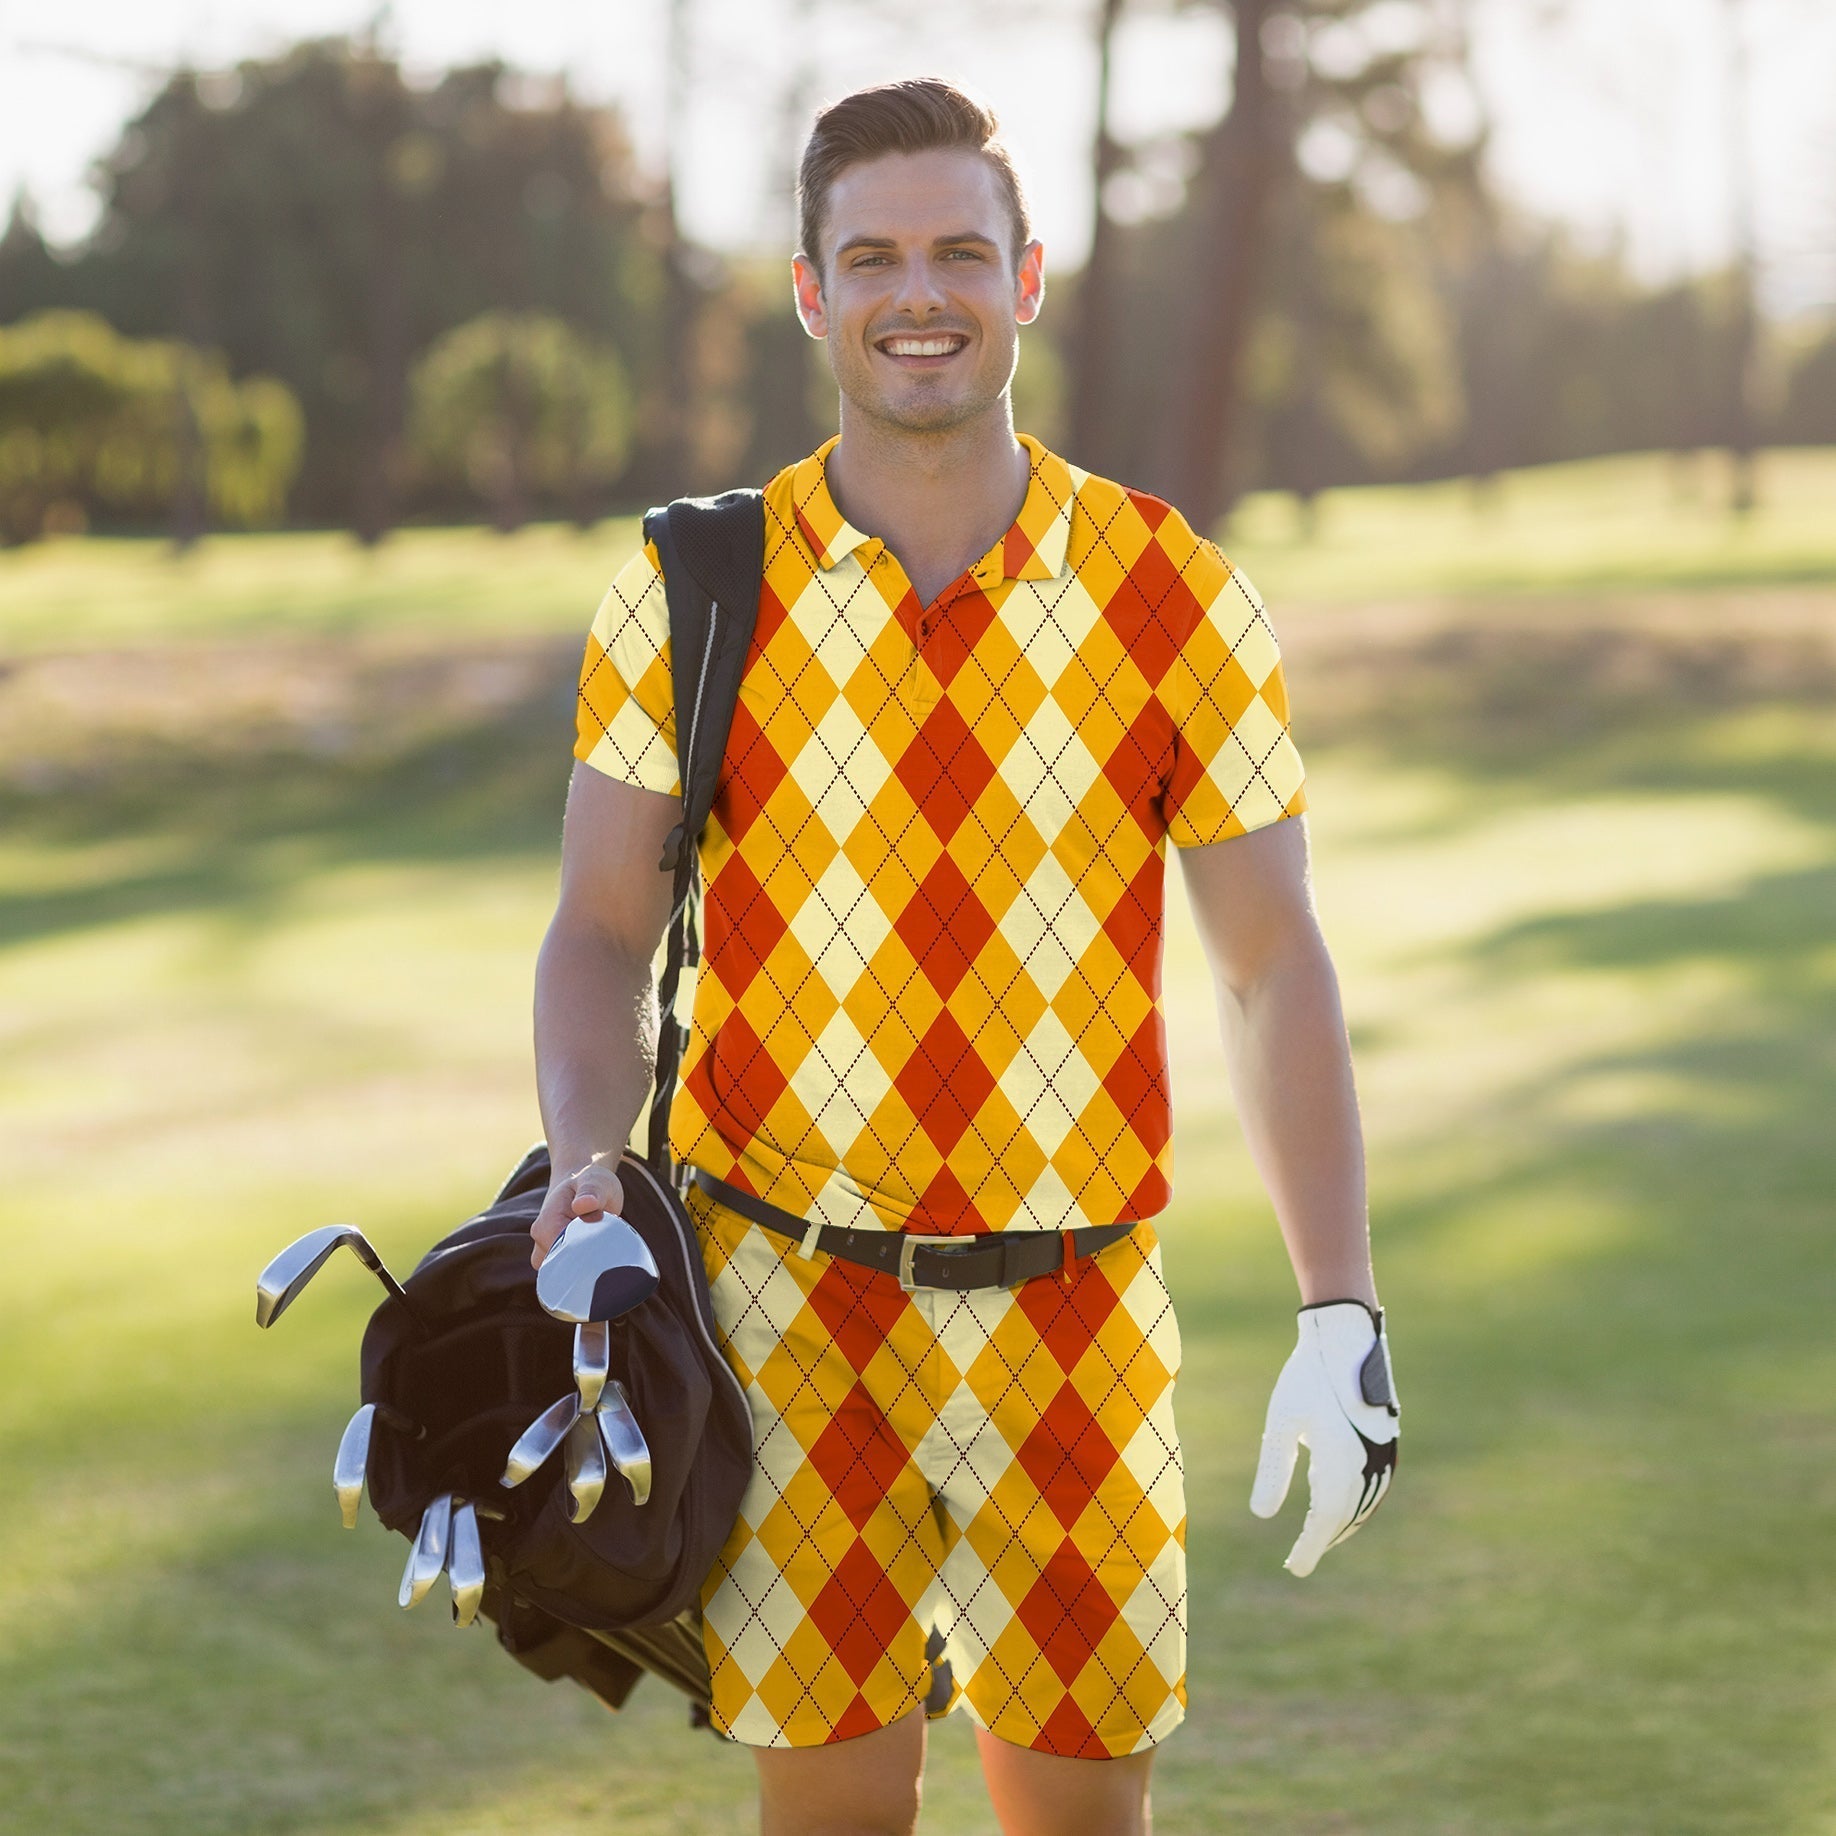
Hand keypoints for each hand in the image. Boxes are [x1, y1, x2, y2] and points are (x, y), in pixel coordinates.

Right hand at [530, 1155, 625, 1269]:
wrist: (582, 1184)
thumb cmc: (590, 1181)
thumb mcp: (596, 1181)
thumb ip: (591, 1192)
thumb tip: (583, 1204)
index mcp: (547, 1223)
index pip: (562, 1255)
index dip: (584, 1255)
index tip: (603, 1249)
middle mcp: (541, 1241)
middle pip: (563, 1268)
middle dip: (585, 1263)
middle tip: (606, 1247)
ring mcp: (546, 1251)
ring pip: (565, 1274)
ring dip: (584, 1266)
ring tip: (602, 1247)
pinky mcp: (557, 1258)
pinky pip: (569, 1273)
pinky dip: (584, 1268)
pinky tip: (598, 1255)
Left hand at [1250, 1301, 1398, 1576]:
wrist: (1344, 1338)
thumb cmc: (1306, 1377)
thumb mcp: (1281, 1422)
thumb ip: (1273, 1469)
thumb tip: (1261, 1516)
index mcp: (1341, 1462)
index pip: (1326, 1520)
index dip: (1311, 1547)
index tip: (1294, 1568)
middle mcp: (1368, 1464)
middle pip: (1346, 1517)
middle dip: (1323, 1539)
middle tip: (1300, 1559)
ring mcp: (1383, 1454)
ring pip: (1363, 1504)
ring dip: (1341, 1524)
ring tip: (1318, 1537)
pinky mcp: (1387, 1443)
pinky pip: (1375, 1487)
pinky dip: (1357, 1504)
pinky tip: (1338, 1504)